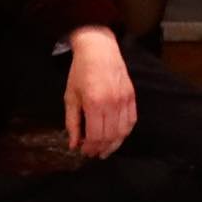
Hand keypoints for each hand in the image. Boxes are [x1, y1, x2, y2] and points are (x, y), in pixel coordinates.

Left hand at [62, 28, 136, 157]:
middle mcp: (112, 102)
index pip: (96, 135)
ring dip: (114, 144)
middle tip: (93, 153)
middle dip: (100, 148)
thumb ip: (72, 123)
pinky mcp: (131, 96)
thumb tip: (73, 144)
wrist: (98, 48)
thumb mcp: (71, 96)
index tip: (84, 151)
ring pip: (123, 131)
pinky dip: (125, 132)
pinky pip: (131, 121)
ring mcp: (124, 99)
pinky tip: (117, 137)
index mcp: (94, 103)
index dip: (90, 148)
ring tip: (105, 149)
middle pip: (110, 136)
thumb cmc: (81, 71)